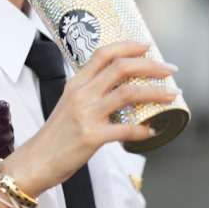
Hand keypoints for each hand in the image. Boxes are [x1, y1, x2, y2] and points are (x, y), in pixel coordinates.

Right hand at [1, 41, 178, 195]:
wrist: (35, 162)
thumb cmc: (55, 136)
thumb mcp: (68, 105)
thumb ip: (89, 93)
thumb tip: (120, 89)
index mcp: (76, 84)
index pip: (103, 53)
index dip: (128, 46)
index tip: (148, 46)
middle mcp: (81, 94)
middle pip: (121, 68)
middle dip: (151, 66)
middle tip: (170, 69)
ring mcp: (86, 115)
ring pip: (128, 93)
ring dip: (156, 92)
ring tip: (172, 94)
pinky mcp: (91, 137)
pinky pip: (126, 130)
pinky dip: (144, 129)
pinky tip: (153, 130)